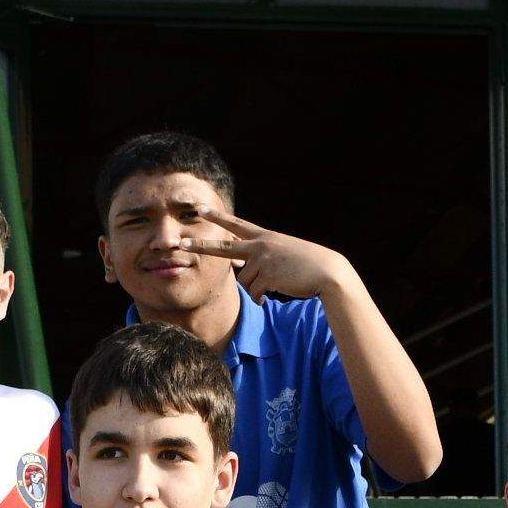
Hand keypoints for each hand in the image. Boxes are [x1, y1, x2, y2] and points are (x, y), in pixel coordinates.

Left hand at [179, 209, 355, 303]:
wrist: (327, 272)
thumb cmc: (308, 265)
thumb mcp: (284, 253)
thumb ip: (263, 258)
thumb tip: (243, 276)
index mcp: (265, 237)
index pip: (237, 224)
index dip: (217, 217)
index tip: (200, 209)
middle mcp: (261, 245)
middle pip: (224, 247)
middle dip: (201, 245)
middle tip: (181, 243)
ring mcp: (263, 260)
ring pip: (244, 281)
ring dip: (256, 288)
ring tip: (276, 285)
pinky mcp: (268, 276)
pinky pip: (254, 293)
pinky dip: (261, 298)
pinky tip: (272, 297)